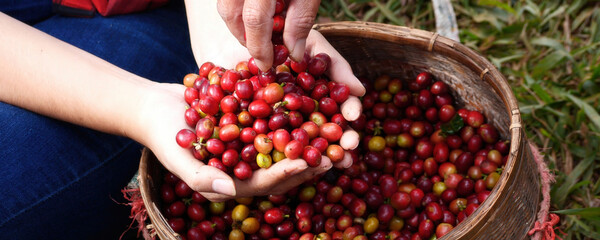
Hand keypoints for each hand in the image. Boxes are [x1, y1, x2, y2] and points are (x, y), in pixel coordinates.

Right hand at [138, 75, 362, 201]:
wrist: (155, 106)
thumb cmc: (163, 135)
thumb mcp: (178, 158)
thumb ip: (203, 178)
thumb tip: (230, 192)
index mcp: (231, 182)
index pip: (264, 183)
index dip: (287, 173)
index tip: (308, 162)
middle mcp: (243, 167)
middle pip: (279, 169)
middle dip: (304, 162)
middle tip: (331, 153)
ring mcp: (247, 147)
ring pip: (281, 148)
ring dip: (303, 143)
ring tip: (328, 134)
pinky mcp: (248, 126)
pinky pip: (273, 125)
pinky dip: (290, 120)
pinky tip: (309, 109)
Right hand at [216, 0, 319, 70]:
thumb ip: (300, 21)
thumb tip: (294, 55)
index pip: (254, 21)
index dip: (260, 48)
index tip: (267, 65)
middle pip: (230, 13)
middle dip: (245, 37)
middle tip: (262, 51)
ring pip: (225, 6)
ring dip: (240, 25)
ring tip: (261, 34)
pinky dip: (239, 11)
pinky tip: (258, 16)